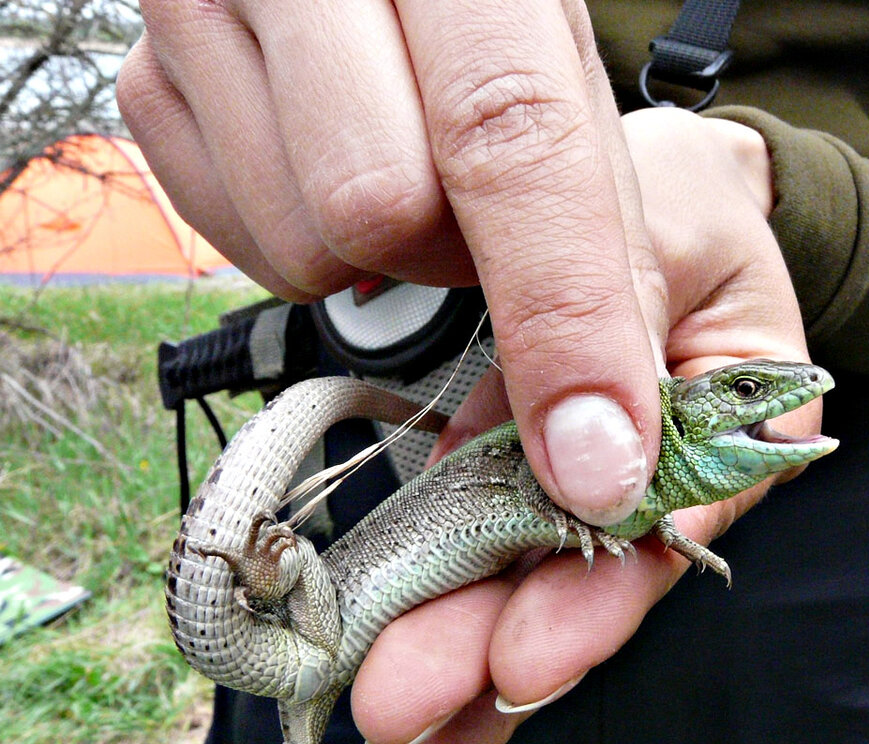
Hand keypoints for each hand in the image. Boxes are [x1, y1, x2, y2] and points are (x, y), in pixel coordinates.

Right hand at [118, 0, 661, 526]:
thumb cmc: (475, 9)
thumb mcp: (564, 79)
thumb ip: (602, 236)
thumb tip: (610, 428)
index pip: (509, 143)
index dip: (561, 317)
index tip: (594, 463)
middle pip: (383, 213)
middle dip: (449, 254)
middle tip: (467, 199)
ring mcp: (201, 13)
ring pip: (305, 252)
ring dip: (376, 255)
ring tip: (394, 158)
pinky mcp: (147, 86)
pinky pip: (244, 253)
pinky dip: (305, 242)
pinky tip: (325, 165)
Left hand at [351, 107, 823, 743]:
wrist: (656, 187)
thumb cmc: (686, 203)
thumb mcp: (668, 234)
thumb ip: (626, 334)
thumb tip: (599, 466)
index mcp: (746, 431)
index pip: (669, 534)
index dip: (592, 603)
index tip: (519, 664)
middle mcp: (671, 481)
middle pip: (583, 584)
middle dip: (490, 655)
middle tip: (405, 717)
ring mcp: (594, 481)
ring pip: (528, 581)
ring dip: (458, 657)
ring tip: (396, 737)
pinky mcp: (527, 466)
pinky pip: (482, 535)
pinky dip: (439, 592)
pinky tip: (389, 655)